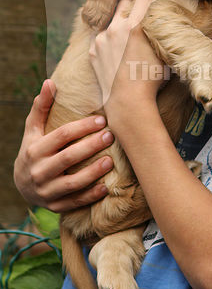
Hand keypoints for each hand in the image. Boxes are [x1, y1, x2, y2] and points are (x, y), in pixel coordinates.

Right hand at [14, 79, 114, 211]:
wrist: (22, 184)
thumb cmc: (34, 149)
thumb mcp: (33, 129)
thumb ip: (41, 107)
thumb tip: (50, 82)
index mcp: (35, 149)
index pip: (61, 136)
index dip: (82, 127)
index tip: (102, 120)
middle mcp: (39, 171)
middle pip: (69, 158)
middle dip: (91, 146)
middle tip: (111, 135)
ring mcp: (46, 191)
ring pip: (72, 183)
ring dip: (93, 172)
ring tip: (111, 160)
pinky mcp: (54, 206)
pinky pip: (74, 202)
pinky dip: (90, 196)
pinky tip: (105, 186)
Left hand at [89, 0, 166, 117]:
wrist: (126, 102)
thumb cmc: (152, 81)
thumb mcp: (170, 59)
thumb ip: (186, 44)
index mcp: (136, 26)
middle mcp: (117, 27)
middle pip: (123, 4)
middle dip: (130, 2)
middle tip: (137, 0)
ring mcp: (103, 39)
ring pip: (110, 20)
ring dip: (118, 20)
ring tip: (125, 24)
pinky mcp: (94, 51)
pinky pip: (101, 37)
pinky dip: (108, 36)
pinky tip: (114, 42)